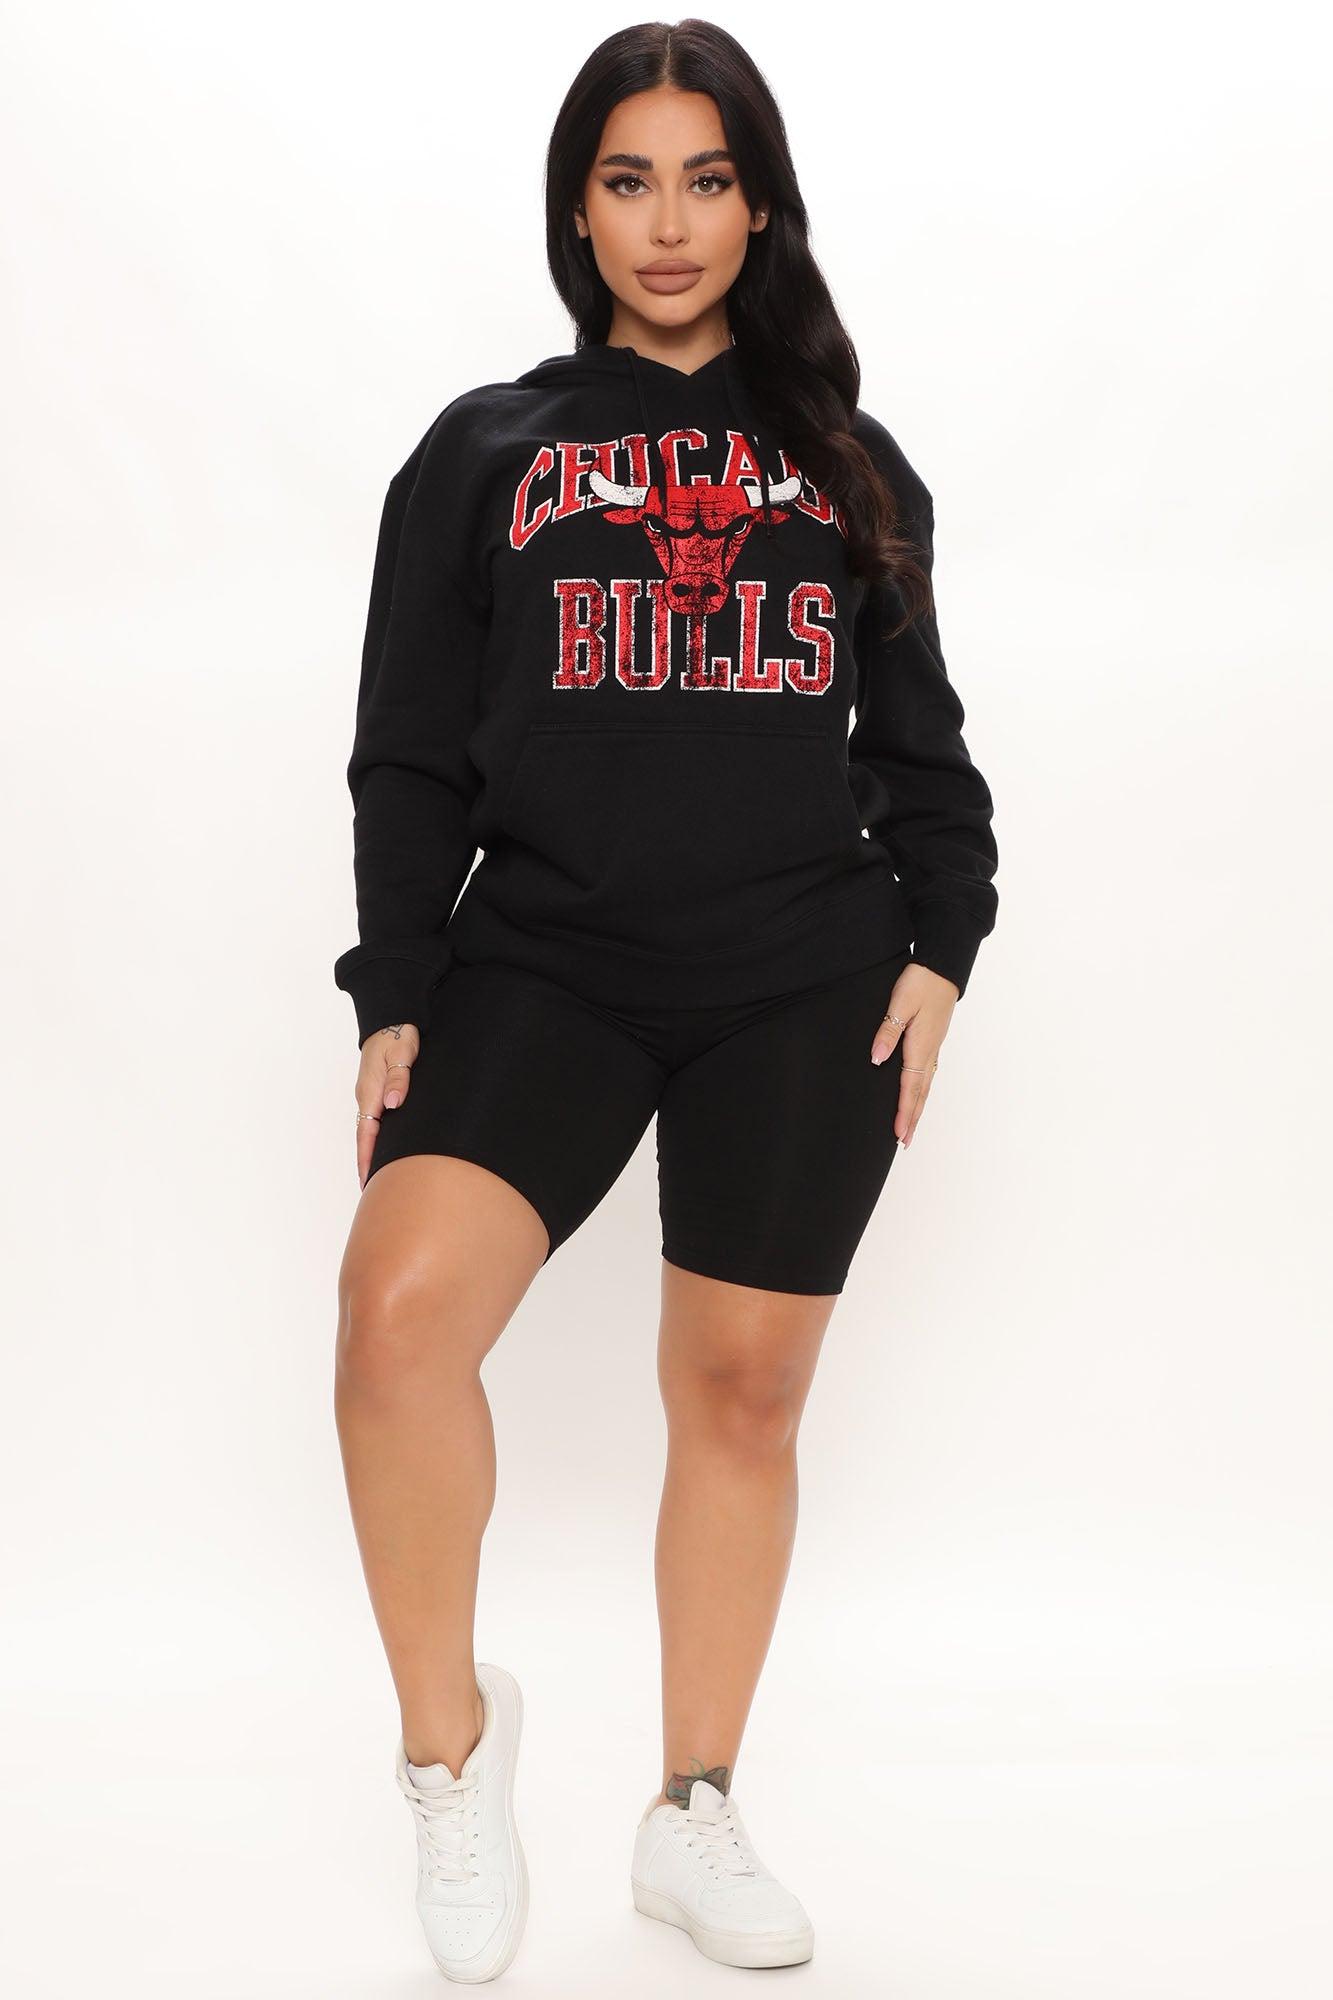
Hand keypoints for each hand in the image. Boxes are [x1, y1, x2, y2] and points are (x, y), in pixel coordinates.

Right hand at [355, 1021, 420, 1187]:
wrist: (391, 1018)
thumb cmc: (398, 1034)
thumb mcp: (402, 1054)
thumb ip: (398, 1079)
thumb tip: (393, 1103)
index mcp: (370, 1092)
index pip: (366, 1133)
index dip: (367, 1158)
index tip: (368, 1180)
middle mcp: (367, 1096)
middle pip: (365, 1137)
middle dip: (366, 1162)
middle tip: (370, 1189)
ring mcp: (371, 1093)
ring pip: (369, 1129)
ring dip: (371, 1151)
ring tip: (377, 1175)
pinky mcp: (377, 1089)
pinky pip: (376, 1119)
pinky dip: (377, 1137)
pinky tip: (385, 1146)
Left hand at [869, 963, 957, 1146]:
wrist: (943, 967)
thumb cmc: (921, 982)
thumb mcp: (900, 1003)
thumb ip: (887, 1032)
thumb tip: (877, 1060)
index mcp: (920, 1046)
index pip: (910, 1088)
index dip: (904, 1112)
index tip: (899, 1134)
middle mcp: (929, 1051)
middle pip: (921, 1093)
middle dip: (912, 1119)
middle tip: (905, 1143)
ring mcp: (933, 1046)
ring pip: (925, 1085)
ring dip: (918, 1107)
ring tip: (911, 1126)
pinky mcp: (934, 1039)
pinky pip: (927, 1073)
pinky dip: (922, 1090)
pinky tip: (919, 1093)